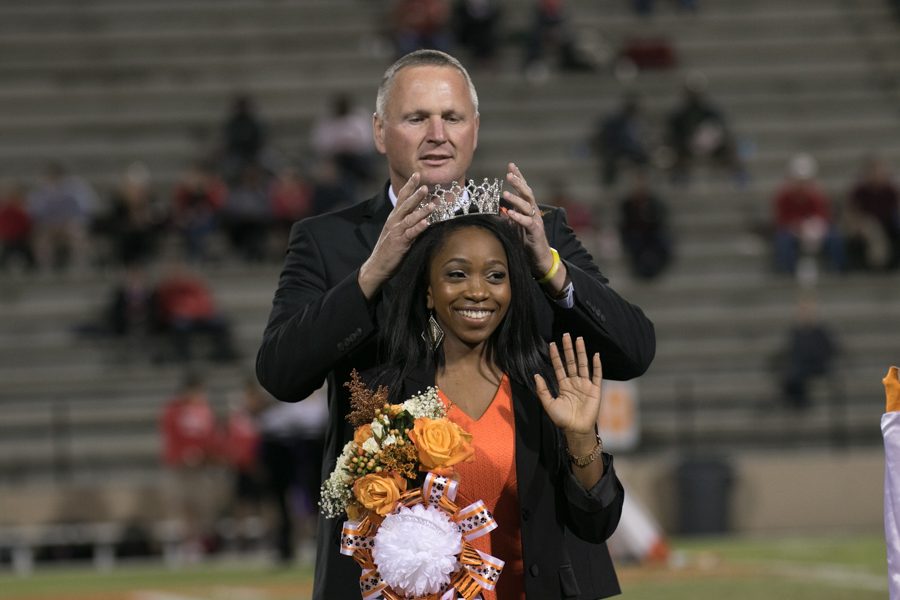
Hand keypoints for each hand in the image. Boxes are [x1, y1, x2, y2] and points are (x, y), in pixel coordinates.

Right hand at [358, 173, 432, 298]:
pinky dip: (418, 228)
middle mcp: (394, 221)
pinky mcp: (400, 242)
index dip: (409, 186)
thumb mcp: (397, 232)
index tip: (417, 174)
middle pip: (406, 204)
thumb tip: (422, 214)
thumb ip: (407, 222)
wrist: (377, 266)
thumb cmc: (389, 249)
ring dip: (421, 211)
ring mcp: (396, 231)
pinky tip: (426, 223)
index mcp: (394, 217)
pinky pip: (411, 233)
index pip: (401, 198)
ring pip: (410, 218)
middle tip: (425, 185)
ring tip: (433, 205)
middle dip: (416, 194)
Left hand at [502, 162, 553, 275]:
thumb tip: (499, 209)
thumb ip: (510, 216)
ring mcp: (535, 221)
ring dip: (516, 199)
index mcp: (528, 209)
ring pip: (527, 206)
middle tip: (509, 174)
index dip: (519, 177)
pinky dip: (518, 217)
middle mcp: (533, 212)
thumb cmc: (527, 241)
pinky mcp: (535, 231)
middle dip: (519, 182)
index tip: (511, 166)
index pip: (524, 189)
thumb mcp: (516, 227)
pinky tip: (510, 212)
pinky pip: (527, 222)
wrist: (540, 258)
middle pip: (527, 193)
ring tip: (505, 193)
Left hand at [534, 333, 602, 438]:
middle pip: (571, 362)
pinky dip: (597, 365)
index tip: (552, 344)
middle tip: (566, 335)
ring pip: (583, 365)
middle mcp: (574, 382)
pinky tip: (595, 355)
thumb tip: (536, 375)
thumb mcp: (549, 404)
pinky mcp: (595, 390)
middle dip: (568, 349)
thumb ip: (542, 390)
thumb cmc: (562, 419)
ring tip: (579, 339)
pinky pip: (597, 375)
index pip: (559, 367)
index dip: (555, 356)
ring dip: (581, 352)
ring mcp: (585, 385)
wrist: (576, 430)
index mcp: (563, 385)